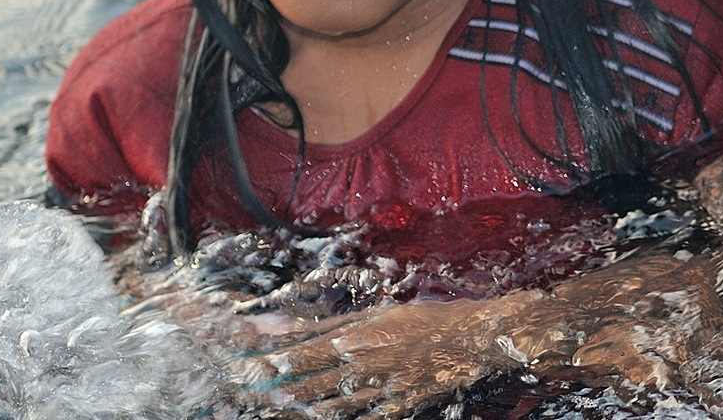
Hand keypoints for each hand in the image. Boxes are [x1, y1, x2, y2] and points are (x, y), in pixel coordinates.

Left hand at [226, 291, 564, 417]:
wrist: (473, 339)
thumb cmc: (430, 319)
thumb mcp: (382, 313)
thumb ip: (340, 325)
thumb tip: (302, 329)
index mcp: (358, 335)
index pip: (303, 348)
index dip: (274, 356)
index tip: (249, 359)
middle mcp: (363, 363)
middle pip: (309, 380)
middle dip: (280, 386)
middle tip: (254, 391)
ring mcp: (379, 389)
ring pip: (330, 405)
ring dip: (305, 406)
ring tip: (283, 406)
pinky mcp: (395, 407)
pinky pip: (363, 418)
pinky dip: (343, 418)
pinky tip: (328, 419)